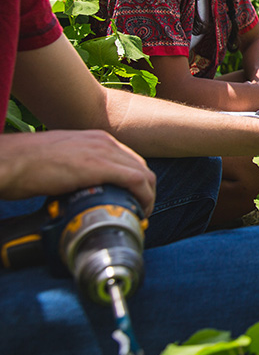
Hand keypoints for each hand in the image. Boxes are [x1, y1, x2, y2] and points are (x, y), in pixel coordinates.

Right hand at [0, 131, 156, 215]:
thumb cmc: (25, 164)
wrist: (9, 160)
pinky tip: (140, 211)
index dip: (137, 182)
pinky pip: (136, 180)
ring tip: (140, 215)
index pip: (129, 160)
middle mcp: (104, 141)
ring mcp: (103, 151)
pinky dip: (144, 197)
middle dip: (146, 190)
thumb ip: (77, 168)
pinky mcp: (99, 166)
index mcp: (95, 139)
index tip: (134, 199)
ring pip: (144, 174)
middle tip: (140, 211)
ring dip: (147, 196)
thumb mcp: (61, 160)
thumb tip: (81, 188)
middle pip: (141, 166)